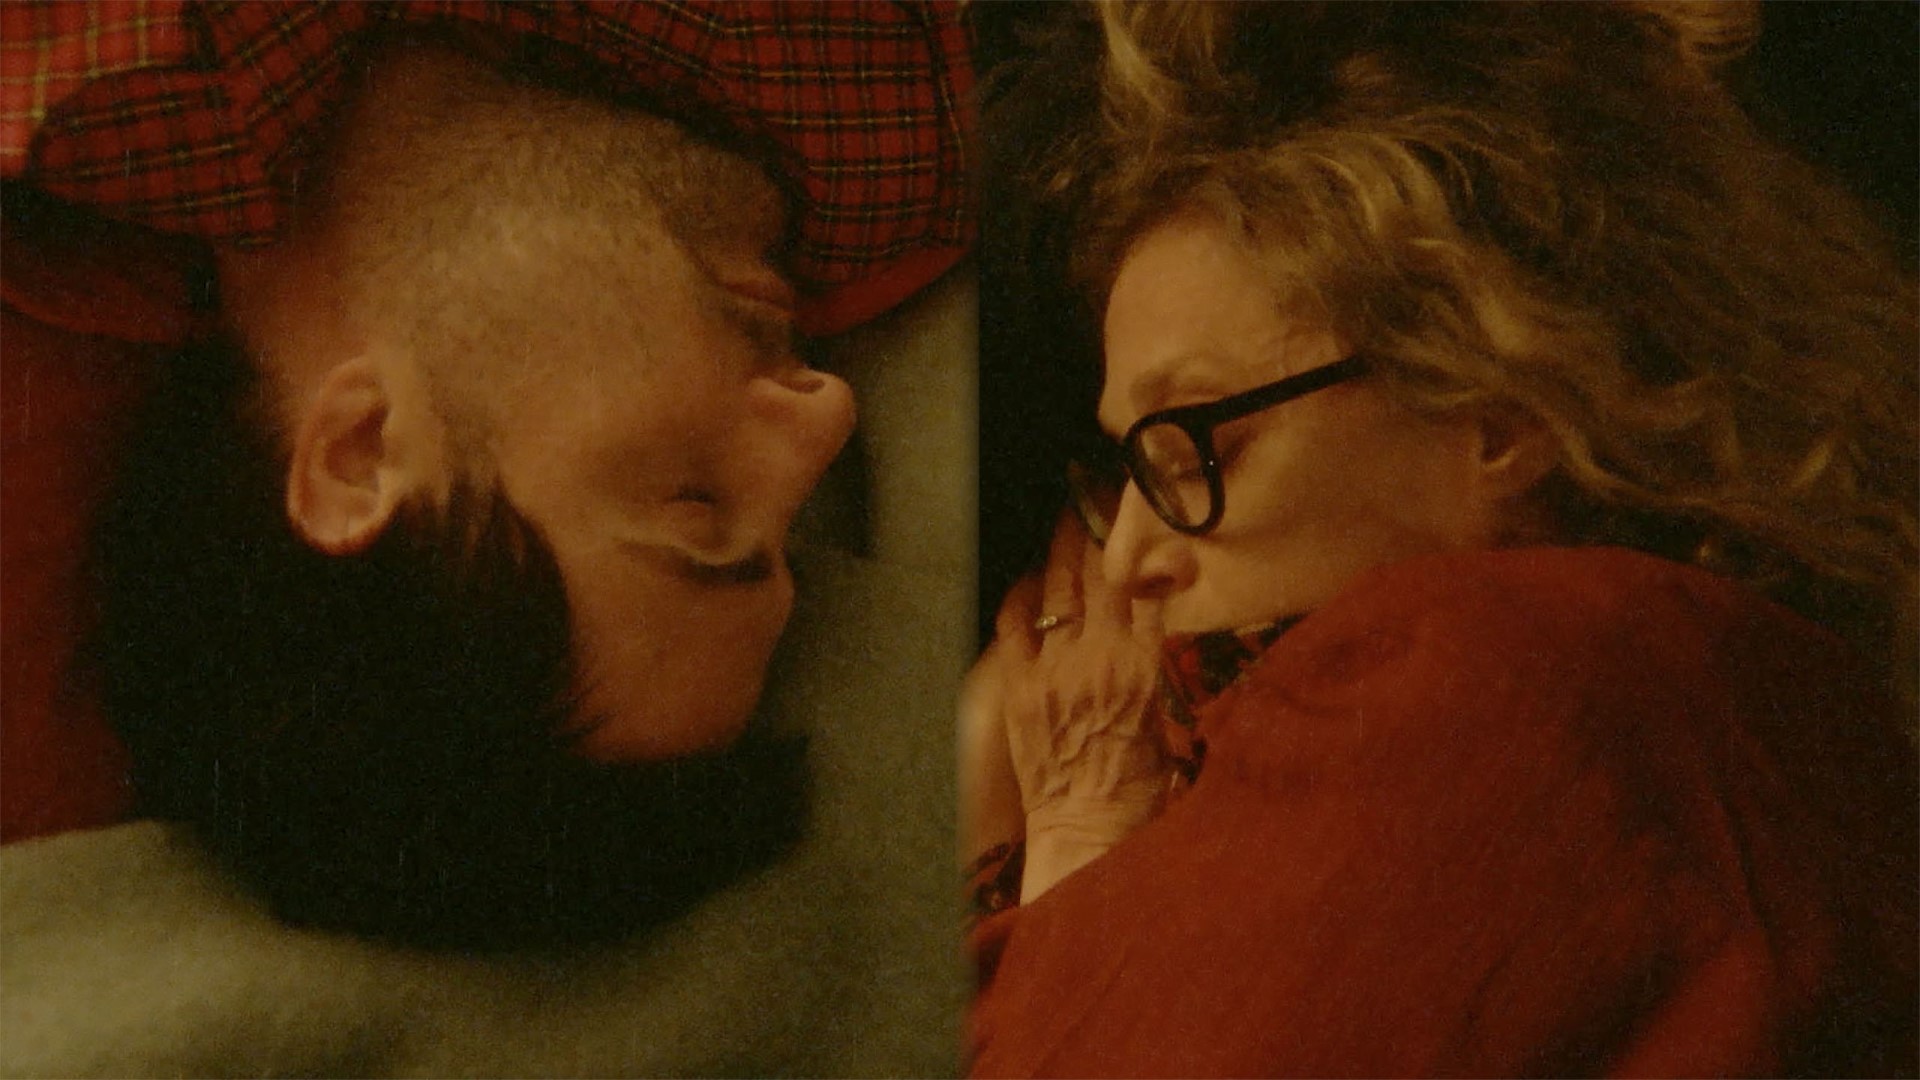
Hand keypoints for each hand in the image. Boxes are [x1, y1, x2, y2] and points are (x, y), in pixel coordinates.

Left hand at [993, 513, 1169, 900]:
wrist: (1089, 833)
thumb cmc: (1142, 787)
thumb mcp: (1174, 715)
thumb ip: (1167, 653)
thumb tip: (1170, 599)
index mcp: (1148, 667)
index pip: (1147, 583)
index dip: (1145, 540)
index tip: (1144, 506)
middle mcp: (1099, 659)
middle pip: (1099, 572)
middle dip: (1098, 525)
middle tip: (1097, 489)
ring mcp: (1053, 671)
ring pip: (1057, 589)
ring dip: (1061, 548)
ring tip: (1067, 516)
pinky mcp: (1017, 688)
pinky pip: (1013, 623)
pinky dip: (1019, 594)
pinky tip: (1027, 579)